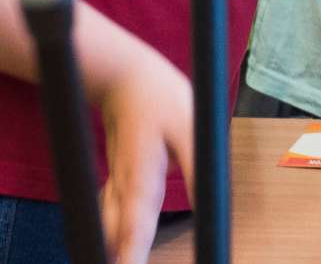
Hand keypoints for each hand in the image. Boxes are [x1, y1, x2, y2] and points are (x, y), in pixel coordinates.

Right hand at [85, 39, 194, 263]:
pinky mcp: (115, 182)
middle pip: (114, 242)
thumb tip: (214, 207)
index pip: (133, 235)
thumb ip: (201, 170)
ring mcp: (114, 187)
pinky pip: (106, 219)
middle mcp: (122, 191)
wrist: (121, 74)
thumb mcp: (192, 128)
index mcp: (140, 182)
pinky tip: (114, 251)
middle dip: (120, 262)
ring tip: (121, 263)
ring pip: (106, 233)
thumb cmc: (159, 97)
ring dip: (112, 253)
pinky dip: (112, 240)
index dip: (131, 262)